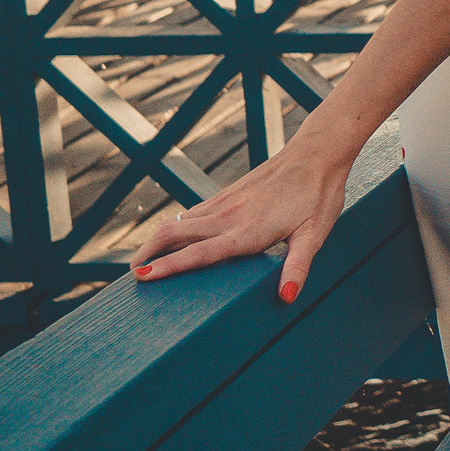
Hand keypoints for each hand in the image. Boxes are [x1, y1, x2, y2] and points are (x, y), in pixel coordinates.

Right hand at [129, 139, 350, 302]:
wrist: (317, 153)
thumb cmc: (318, 196)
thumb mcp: (314, 235)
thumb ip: (297, 266)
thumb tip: (288, 297)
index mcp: (246, 232)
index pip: (197, 254)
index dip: (167, 267)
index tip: (141, 278)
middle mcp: (228, 217)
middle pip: (173, 235)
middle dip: (148, 256)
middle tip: (131, 278)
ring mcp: (224, 203)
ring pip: (178, 222)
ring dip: (156, 241)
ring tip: (141, 262)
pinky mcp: (227, 194)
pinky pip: (192, 213)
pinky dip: (174, 228)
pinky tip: (171, 237)